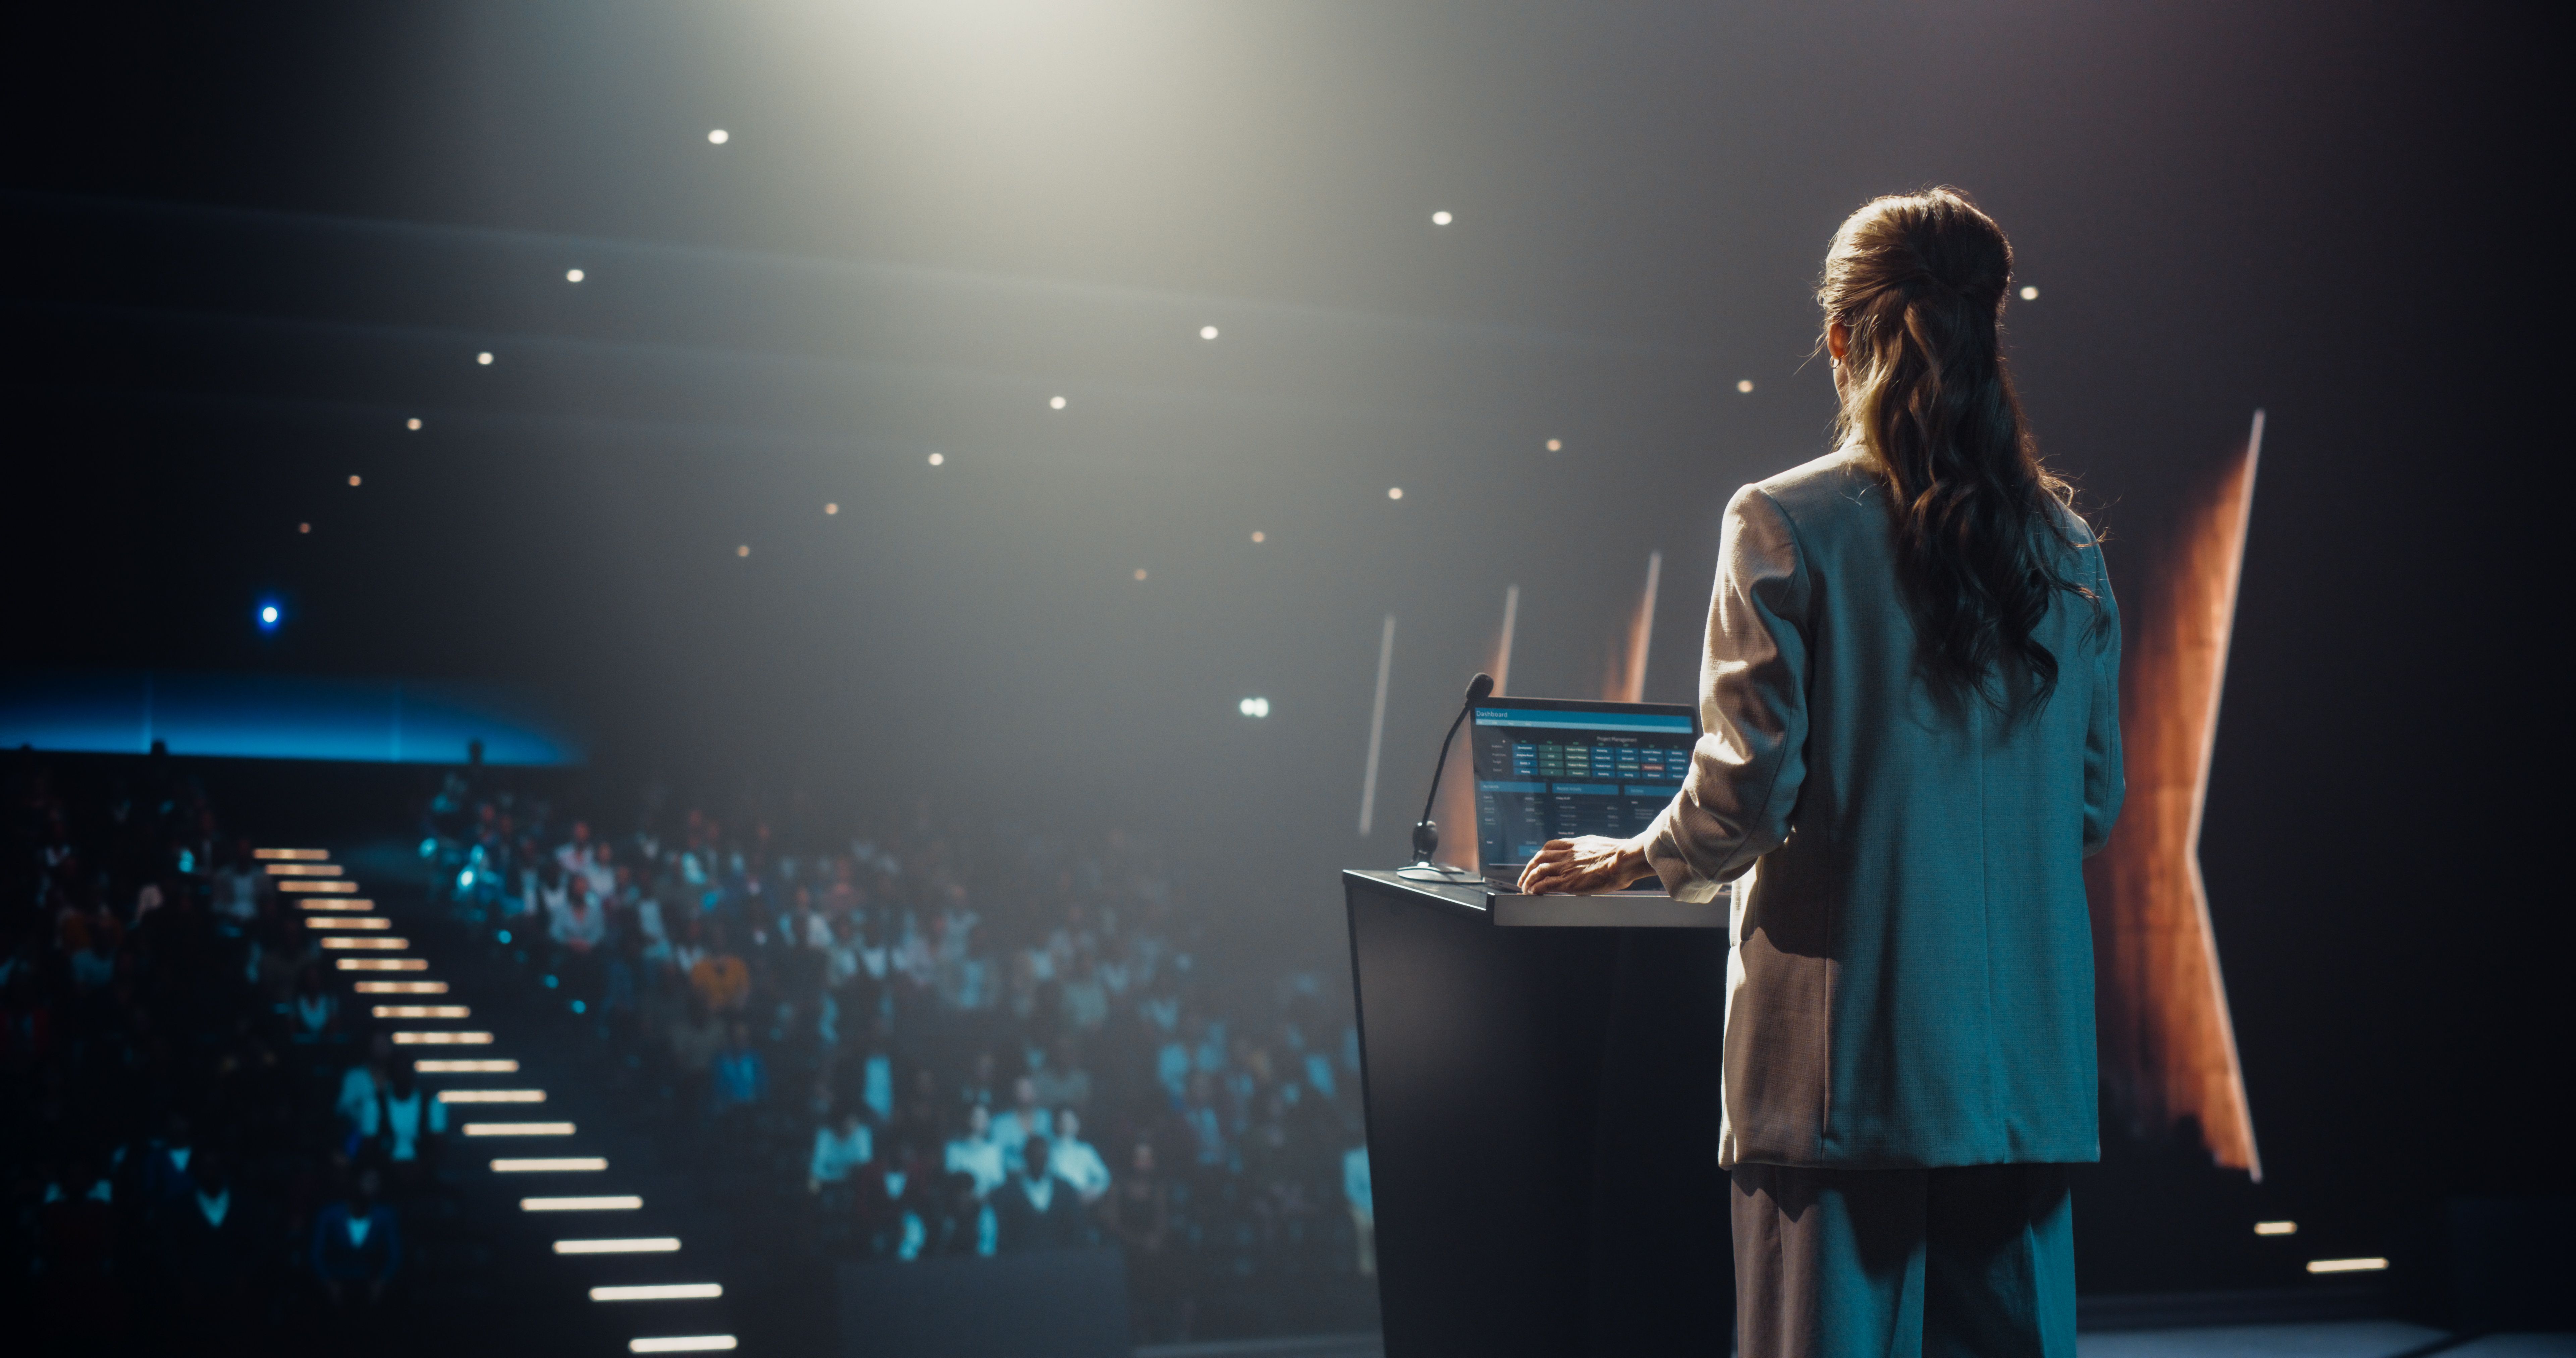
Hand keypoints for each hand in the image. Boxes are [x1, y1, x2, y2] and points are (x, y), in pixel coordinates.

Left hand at [1516, 836, 1650, 895]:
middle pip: (1539, 857)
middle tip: (1524, 877)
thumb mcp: (1601, 846)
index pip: (1551, 846)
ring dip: (1528, 879)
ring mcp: (1566, 868)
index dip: (1540, 854)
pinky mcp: (1568, 882)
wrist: (1623, 860)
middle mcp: (1567, 854)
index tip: (1536, 861)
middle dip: (1528, 867)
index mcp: (1576, 845)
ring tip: (1524, 888)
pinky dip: (1536, 887)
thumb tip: (1595, 854)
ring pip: (1538, 870)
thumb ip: (1592, 850)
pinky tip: (1532, 892)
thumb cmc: (1621, 856)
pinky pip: (1545, 884)